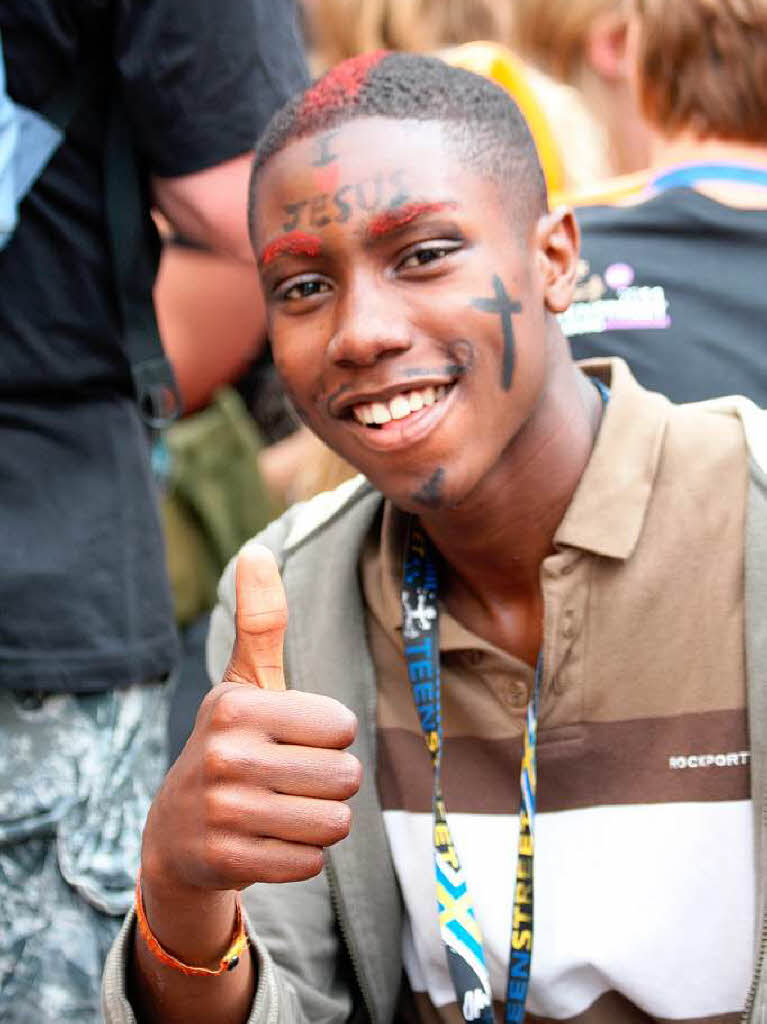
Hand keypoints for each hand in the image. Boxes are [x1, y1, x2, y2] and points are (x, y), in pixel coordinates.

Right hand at [141, 542, 361, 898]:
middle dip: (331, 782)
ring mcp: (223, 812)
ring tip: (282, 808)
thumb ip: (260, 621)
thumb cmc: (230, 744)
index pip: (342, 726)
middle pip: (346, 777)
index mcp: (236, 705)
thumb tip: (256, 550)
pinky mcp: (227, 860)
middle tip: (291, 779)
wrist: (175, 831)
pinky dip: (300, 855)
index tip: (292, 739)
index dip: (328, 736)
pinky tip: (266, 839)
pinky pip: (311, 862)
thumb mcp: (243, 684)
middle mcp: (225, 756)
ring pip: (334, 822)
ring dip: (320, 820)